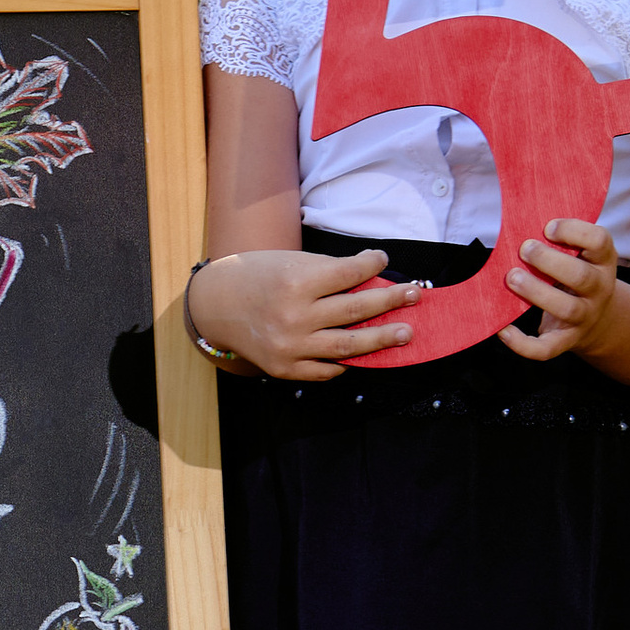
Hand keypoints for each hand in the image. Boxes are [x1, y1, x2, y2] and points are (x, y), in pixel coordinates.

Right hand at [188, 246, 422, 381]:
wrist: (215, 305)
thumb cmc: (256, 276)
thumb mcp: (290, 263)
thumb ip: (327, 273)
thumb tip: (370, 282)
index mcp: (295, 283)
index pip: (348, 274)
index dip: (371, 265)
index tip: (383, 259)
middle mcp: (294, 317)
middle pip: (356, 310)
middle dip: (390, 301)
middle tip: (415, 295)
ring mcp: (291, 346)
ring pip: (348, 345)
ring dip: (382, 338)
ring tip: (405, 333)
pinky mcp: (285, 368)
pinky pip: (325, 370)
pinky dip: (345, 362)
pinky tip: (362, 355)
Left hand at [500, 216, 620, 361]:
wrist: (599, 319)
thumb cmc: (578, 274)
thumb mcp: (581, 254)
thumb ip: (562, 239)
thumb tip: (521, 216)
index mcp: (602, 261)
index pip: (600, 241)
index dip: (575, 231)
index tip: (548, 227)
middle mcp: (599, 289)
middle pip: (582, 277)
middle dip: (551, 262)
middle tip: (525, 248)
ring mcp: (584, 317)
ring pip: (567, 309)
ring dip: (538, 293)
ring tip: (512, 277)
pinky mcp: (566, 340)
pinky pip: (547, 348)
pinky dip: (524, 344)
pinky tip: (503, 331)